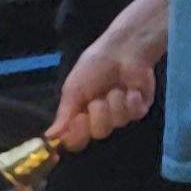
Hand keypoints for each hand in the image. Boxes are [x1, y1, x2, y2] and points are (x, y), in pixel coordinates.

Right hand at [48, 35, 155, 153]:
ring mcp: (122, 113)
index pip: (77, 139)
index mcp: (81, 115)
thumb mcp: (73, 88)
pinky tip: (131, 89)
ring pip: (117, 123)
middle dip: (98, 114)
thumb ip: (64, 114)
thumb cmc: (94, 66)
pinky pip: (135, 114)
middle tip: (97, 99)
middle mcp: (101, 118)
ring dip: (114, 102)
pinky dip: (131, 100)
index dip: (77, 134)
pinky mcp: (141, 107)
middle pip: (99, 134)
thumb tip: (49, 137)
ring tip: (115, 87)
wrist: (121, 50)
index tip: (78, 119)